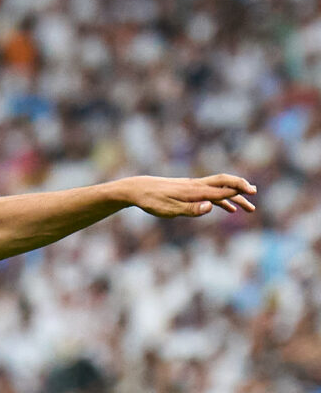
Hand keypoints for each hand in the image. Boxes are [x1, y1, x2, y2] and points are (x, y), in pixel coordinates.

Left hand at [121, 174, 256, 216]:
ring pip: (220, 189)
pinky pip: (210, 194)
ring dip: (235, 197)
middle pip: (224, 182)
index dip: (237, 190)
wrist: (139, 189)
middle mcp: (197, 186)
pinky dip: (222, 200)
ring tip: (249, 207)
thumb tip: (211, 206)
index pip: (221, 189)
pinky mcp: (189, 191)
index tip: (251, 193)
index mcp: (194, 191)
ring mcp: (194, 187)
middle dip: (240, 187)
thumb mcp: (170, 210)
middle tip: (254, 193)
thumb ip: (191, 209)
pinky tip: (229, 208)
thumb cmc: (153, 201)